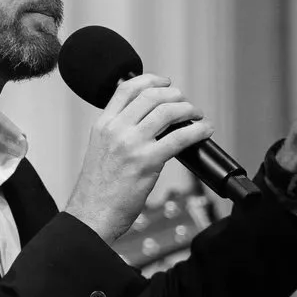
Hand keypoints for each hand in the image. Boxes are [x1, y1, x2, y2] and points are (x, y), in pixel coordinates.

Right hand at [63, 72, 211, 243]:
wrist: (91, 216)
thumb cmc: (97, 191)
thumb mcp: (100, 151)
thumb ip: (118, 133)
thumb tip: (147, 123)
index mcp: (102, 125)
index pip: (127, 88)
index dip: (151, 80)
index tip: (166, 83)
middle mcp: (116, 129)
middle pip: (152, 95)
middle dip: (175, 95)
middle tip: (186, 103)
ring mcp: (131, 144)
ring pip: (168, 111)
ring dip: (189, 109)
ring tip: (198, 115)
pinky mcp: (147, 161)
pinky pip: (180, 138)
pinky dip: (198, 130)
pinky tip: (205, 131)